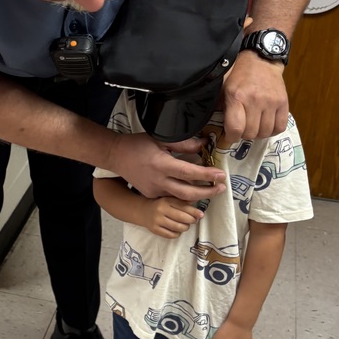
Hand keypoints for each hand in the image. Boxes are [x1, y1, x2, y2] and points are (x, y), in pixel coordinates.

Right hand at [107, 133, 226, 201]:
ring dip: (198, 196)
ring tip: (211, 189)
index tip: (221, 175)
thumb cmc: (138, 144)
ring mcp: (154, 191)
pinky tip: (192, 190)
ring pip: (181, 199)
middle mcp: (159, 181)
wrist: (116, 156)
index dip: (207, 175)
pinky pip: (171, 198)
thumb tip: (202, 144)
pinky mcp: (151, 196)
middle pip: (189, 193)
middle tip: (222, 188)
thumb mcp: (160, 139)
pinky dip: (183, 196)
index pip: (189, 173)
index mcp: (162, 164)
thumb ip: (183, 143)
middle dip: (208, 192)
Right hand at [140, 195, 202, 238]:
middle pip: (182, 218)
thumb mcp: (170, 199)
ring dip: (185, 227)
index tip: (201, 215)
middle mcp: (161, 210)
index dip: (194, 211)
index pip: (183, 206)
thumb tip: (198, 200)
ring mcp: (157, 221)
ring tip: (185, 225)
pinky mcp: (155, 230)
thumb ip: (182, 201)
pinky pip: (172, 235)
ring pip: (178, 227)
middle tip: (194, 220)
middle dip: (191, 220)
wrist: (142, 211)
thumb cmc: (161, 205)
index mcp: (166, 200)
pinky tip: (177, 230)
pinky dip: (178, 234)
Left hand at [222, 50, 288, 141]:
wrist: (261, 59)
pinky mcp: (283, 102)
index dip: (231, 138)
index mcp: (237, 97)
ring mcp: (271, 102)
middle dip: (244, 135)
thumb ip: (220, 107)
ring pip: (265, 132)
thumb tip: (217, 128)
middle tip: (242, 129)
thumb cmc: (238, 74)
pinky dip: (273, 130)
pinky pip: (280, 127)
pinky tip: (266, 124)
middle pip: (251, 133)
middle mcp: (255, 100)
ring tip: (254, 126)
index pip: (236, 128)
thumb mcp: (223, 87)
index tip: (230, 136)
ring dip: (258, 133)